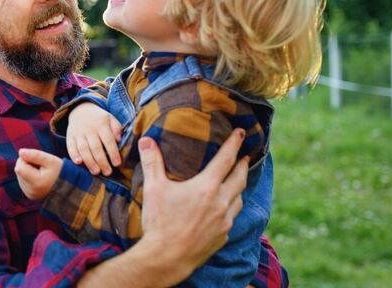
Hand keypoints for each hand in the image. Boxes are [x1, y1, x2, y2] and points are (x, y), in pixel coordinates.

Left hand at [14, 148, 62, 199]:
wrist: (70, 187)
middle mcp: (31, 191)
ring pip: (20, 176)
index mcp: (36, 182)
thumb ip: (35, 155)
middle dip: (27, 164)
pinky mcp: (30, 195)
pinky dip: (29, 177)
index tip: (37, 159)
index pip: (19, 167)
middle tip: (41, 166)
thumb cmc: (61, 171)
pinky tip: (40, 177)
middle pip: (19, 171)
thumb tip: (20, 152)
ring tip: (42, 172)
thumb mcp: (50, 160)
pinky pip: (23, 182)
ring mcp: (30, 194)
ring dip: (28, 170)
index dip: (26, 159)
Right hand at [67, 102, 121, 175]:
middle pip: (96, 147)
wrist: (80, 109)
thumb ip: (117, 129)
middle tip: (107, 172)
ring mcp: (78, 133)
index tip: (117, 164)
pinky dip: (73, 154)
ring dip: (89, 161)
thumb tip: (119, 141)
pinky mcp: (70, 136)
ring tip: (96, 172)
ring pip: (83, 149)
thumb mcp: (111, 119)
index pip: (108, 140)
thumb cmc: (99, 119)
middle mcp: (89, 129)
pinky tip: (78, 162)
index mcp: (102, 125)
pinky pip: (70, 146)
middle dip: (102, 161)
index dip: (113, 153)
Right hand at [133, 129, 247, 285]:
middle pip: (240, 179)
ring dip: (239, 188)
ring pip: (239, 200)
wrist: (167, 258)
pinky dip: (230, 210)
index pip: (226, 159)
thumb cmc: (160, 222)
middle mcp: (221, 203)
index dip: (234, 144)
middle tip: (245, 156)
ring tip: (236, 183)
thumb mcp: (153, 188)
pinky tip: (223, 211)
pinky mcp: (222, 237)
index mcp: (207, 187)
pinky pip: (231, 219)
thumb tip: (146, 140)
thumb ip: (152, 162)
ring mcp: (224, 222)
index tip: (241, 134)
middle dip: (243, 165)